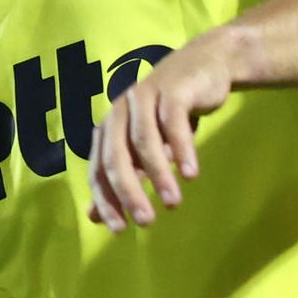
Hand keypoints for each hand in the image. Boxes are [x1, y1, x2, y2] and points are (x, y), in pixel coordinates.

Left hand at [87, 29, 236, 231]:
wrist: (204, 67)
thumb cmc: (169, 113)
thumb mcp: (144, 147)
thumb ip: (122, 177)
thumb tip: (94, 217)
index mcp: (109, 127)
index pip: (99, 169)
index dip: (105, 200)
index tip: (119, 230)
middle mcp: (120, 111)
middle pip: (116, 156)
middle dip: (128, 192)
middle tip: (145, 222)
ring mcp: (144, 97)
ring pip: (145, 141)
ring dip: (158, 175)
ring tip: (173, 203)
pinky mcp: (172, 90)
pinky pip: (173, 123)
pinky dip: (182, 150)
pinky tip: (191, 174)